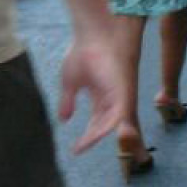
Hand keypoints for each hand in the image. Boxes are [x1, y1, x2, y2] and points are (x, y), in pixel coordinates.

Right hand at [57, 32, 128, 154]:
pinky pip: (118, 116)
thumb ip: (68, 101)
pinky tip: (94, 136)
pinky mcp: (123, 93)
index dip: (88, 135)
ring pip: (117, 124)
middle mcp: (113, 98)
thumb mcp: (71, 82)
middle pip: (109, 125)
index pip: (97, 121)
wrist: (95, 35)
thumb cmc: (85, 52)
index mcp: (102, 96)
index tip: (75, 148)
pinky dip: (107, 127)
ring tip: (85, 145)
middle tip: (86, 150)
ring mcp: (119, 96)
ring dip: (102, 136)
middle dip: (101, 139)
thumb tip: (63, 119)